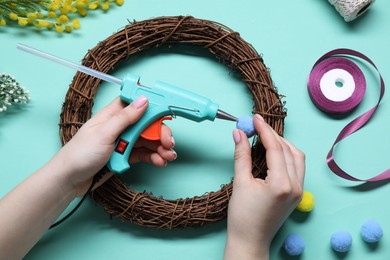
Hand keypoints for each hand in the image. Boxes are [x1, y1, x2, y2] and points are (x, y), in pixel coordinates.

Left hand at [54, 96, 176, 195]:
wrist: (69, 180)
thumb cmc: (80, 154)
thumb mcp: (104, 133)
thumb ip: (125, 117)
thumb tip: (143, 100)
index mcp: (113, 115)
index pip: (137, 104)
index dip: (153, 107)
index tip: (168, 113)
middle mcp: (120, 126)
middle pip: (147, 125)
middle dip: (160, 133)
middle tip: (169, 143)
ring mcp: (122, 141)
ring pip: (147, 140)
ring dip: (160, 147)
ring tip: (169, 156)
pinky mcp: (124, 155)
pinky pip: (143, 154)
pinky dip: (153, 157)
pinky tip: (160, 161)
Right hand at [224, 114, 304, 259]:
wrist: (250, 240)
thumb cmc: (243, 217)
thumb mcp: (240, 183)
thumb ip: (242, 155)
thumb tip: (238, 133)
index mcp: (282, 184)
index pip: (275, 148)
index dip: (264, 130)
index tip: (255, 118)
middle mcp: (296, 186)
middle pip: (288, 150)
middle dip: (273, 135)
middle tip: (257, 126)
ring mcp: (299, 190)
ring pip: (296, 157)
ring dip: (282, 144)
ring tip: (265, 137)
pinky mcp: (297, 194)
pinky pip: (297, 167)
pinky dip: (286, 155)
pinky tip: (273, 152)